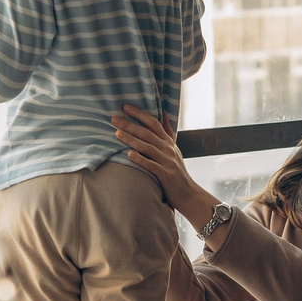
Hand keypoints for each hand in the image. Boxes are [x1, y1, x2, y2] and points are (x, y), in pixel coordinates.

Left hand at [113, 105, 215, 224]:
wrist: (188, 193)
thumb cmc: (176, 171)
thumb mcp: (174, 150)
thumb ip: (167, 133)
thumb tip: (164, 114)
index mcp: (168, 142)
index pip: (154, 123)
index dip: (139, 114)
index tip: (125, 107)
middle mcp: (168, 149)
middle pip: (147, 133)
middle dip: (130, 125)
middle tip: (114, 119)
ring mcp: (167, 161)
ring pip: (147, 147)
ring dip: (131, 140)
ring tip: (117, 134)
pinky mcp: (165, 174)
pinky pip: (151, 165)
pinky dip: (140, 159)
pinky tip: (129, 155)